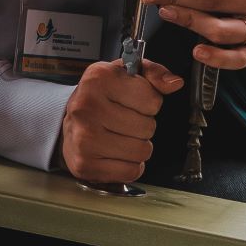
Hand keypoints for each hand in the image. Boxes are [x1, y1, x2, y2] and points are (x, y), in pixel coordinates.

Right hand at [59, 60, 182, 182]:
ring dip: (137, 147)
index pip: (152, 100)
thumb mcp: (125, 74)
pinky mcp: (85, 164)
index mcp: (99, 79)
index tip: (133, 101)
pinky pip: (130, 171)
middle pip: (148, 128)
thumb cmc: (100, 98)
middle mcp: (87, 107)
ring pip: (141, 151)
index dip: (149, 102)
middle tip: (124, 121)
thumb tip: (174, 82)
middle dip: (143, 126)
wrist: (70, 124)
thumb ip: (154, 74)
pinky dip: (129, 165)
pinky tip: (115, 153)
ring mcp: (84, 138)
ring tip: (120, 136)